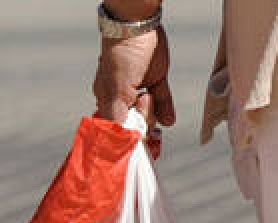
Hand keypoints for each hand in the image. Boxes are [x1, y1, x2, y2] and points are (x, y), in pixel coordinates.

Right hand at [94, 27, 174, 157]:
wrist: (139, 27)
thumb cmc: (121, 56)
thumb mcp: (116, 90)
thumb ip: (118, 117)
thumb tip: (120, 141)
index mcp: (108, 102)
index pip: (119, 128)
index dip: (129, 134)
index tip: (136, 136)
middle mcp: (124, 99)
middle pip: (137, 123)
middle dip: (143, 118)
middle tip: (142, 100)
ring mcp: (141, 90)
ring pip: (151, 114)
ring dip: (153, 111)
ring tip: (148, 94)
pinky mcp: (156, 82)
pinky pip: (163, 102)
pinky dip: (167, 112)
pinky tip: (169, 119)